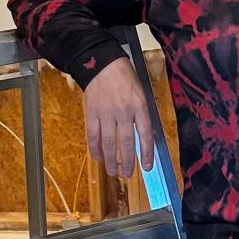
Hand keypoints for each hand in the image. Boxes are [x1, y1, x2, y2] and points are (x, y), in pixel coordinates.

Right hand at [82, 57, 154, 178]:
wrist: (102, 64)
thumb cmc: (124, 77)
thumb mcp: (140, 93)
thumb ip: (142, 115)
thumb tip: (144, 139)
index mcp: (139, 106)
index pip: (145, 135)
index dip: (146, 153)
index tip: (147, 167)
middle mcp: (123, 112)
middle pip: (126, 143)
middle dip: (127, 162)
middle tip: (127, 174)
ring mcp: (106, 113)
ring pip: (108, 143)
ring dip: (111, 160)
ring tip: (113, 171)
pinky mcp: (91, 113)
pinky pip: (93, 136)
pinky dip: (95, 149)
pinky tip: (98, 157)